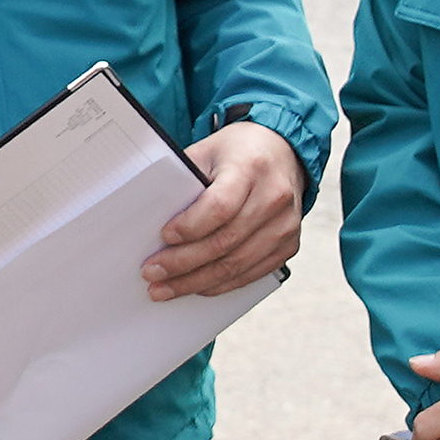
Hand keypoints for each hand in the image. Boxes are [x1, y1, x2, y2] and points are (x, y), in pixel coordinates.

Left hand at [145, 121, 302, 299]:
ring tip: (165, 288)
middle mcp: (274, 197)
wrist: (283, 153)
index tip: (163, 237)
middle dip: (183, 263)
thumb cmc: (238, 153)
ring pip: (237, 264)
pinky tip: (196, 286)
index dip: (190, 227)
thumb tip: (151, 222)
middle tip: (152, 273)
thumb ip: (184, 182)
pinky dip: (221, 284)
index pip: (220, 206)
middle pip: (225, 241)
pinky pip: (251, 274)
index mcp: (251, 168)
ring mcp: (285, 225)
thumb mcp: (207, 152)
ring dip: (196, 281)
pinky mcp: (289, 245)